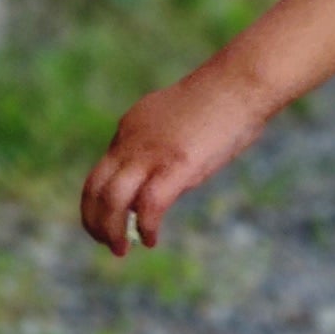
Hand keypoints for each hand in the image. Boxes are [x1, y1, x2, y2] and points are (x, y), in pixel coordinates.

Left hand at [78, 56, 277, 258]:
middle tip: (105, 242)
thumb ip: (167, 144)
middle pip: (95, 188)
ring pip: (112, 200)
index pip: (101, 172)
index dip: (98, 202)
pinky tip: (151, 239)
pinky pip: (149, 204)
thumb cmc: (222, 100)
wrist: (239, 83)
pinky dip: (145, 226)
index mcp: (130, 128)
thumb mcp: (179, 122)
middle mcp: (131, 141)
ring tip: (121, 250)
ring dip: (111, 230)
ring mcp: (152, 153)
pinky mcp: (177, 166)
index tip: (108, 220)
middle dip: (95, 221)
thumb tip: (174, 170)